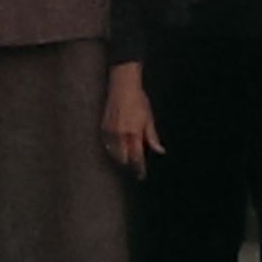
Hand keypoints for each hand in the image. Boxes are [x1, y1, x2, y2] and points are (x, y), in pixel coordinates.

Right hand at [100, 62, 163, 177]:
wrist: (122, 85)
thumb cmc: (138, 100)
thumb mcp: (148, 118)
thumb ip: (152, 137)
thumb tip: (160, 151)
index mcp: (133, 133)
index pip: (136, 157)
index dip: (139, 169)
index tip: (141, 176)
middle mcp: (119, 135)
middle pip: (123, 159)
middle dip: (129, 163)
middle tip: (136, 163)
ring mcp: (109, 132)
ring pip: (113, 153)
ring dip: (121, 156)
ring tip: (128, 153)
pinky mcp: (102, 127)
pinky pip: (107, 144)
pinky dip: (113, 148)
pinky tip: (119, 144)